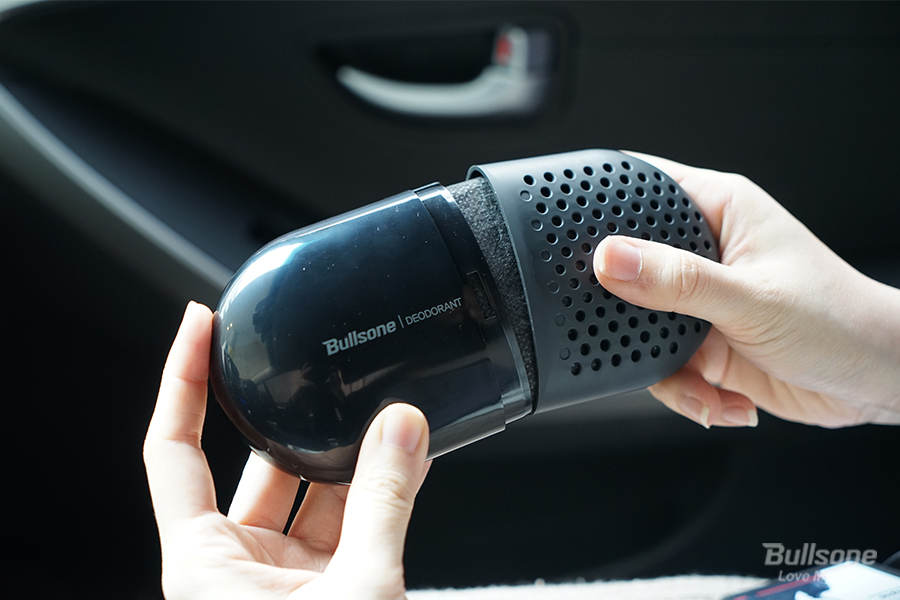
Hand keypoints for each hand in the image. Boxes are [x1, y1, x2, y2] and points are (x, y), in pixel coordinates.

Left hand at [144, 302, 430, 599]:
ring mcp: (280, 578)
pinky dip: (374, 494)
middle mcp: (234, 567)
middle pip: (260, 465)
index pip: (173, 450)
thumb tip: (402, 429)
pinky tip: (402, 464)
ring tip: (390, 422)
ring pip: (311, 495)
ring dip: (351, 461)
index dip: (182, 381)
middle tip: (331, 374)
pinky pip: (344, 523)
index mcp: (203, 564)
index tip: (199, 326)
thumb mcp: (355, 587)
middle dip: (300, 421)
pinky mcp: (320, 588)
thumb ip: (383, 504)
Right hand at [593, 153, 899, 427]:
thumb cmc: (840, 320)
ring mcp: (701, 302)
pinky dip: (682, 393)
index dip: (602, 205)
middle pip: (629, 264)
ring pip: (638, 325)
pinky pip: (661, 367)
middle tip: (635, 326)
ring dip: (659, 365)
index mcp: (719, 210)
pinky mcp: (703, 345)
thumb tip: (611, 259)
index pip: (643, 187)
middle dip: (623, 305)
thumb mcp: (750, 298)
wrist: (877, 381)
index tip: (574, 239)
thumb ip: (676, 281)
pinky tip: (723, 399)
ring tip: (699, 380)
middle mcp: (705, 253)